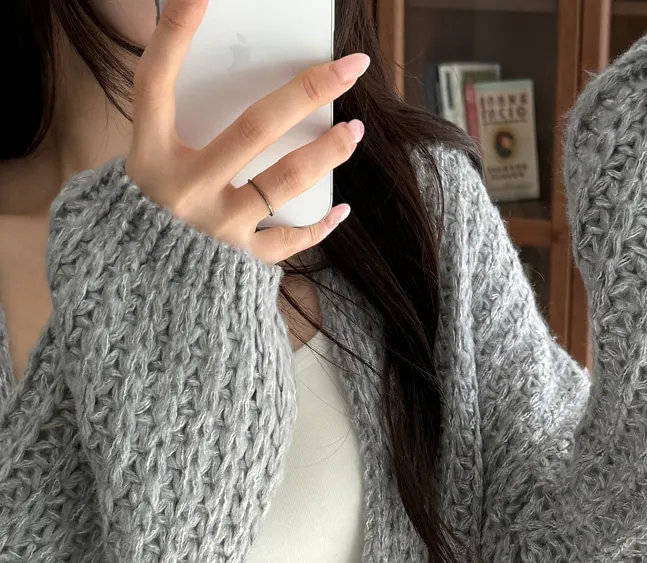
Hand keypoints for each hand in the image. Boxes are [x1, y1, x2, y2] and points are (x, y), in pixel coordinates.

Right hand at [125, 0, 370, 263]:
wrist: (140, 290)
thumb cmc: (152, 212)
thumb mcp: (151, 164)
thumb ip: (182, 126)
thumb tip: (240, 80)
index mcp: (149, 155)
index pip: (155, 81)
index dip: (174, 34)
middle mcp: (184, 189)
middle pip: (254, 128)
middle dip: (307, 93)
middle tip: (349, 68)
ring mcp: (215, 228)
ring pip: (284, 182)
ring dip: (326, 154)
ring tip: (354, 131)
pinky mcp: (237, 261)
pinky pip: (289, 241)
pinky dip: (319, 226)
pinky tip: (342, 208)